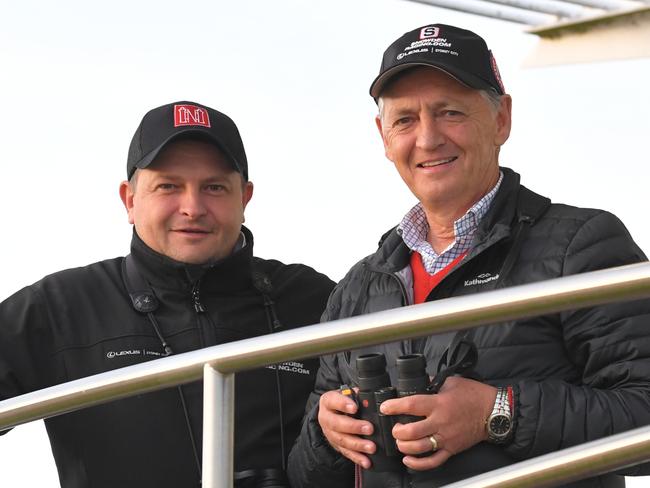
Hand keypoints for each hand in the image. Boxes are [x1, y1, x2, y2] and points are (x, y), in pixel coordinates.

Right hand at [318, 389, 375, 467]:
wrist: (331, 413)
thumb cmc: (342, 402)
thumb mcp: (346, 394)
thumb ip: (357, 396)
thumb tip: (368, 402)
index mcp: (328, 402)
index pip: (333, 401)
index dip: (343, 404)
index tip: (355, 407)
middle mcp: (326, 418)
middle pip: (337, 424)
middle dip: (354, 427)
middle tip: (369, 428)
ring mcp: (330, 434)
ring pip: (342, 440)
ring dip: (358, 445)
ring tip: (371, 447)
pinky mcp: (336, 445)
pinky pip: (346, 453)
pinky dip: (357, 458)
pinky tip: (366, 461)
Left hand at [379, 377, 496, 470]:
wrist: (494, 412)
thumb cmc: (473, 395)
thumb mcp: (451, 382)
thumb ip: (432, 382)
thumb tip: (419, 381)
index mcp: (438, 403)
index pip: (411, 405)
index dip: (394, 407)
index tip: (385, 407)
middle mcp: (440, 422)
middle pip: (412, 431)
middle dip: (397, 431)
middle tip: (395, 428)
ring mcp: (446, 438)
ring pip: (419, 448)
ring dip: (404, 446)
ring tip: (400, 441)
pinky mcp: (452, 449)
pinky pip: (433, 461)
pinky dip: (418, 464)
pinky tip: (408, 460)